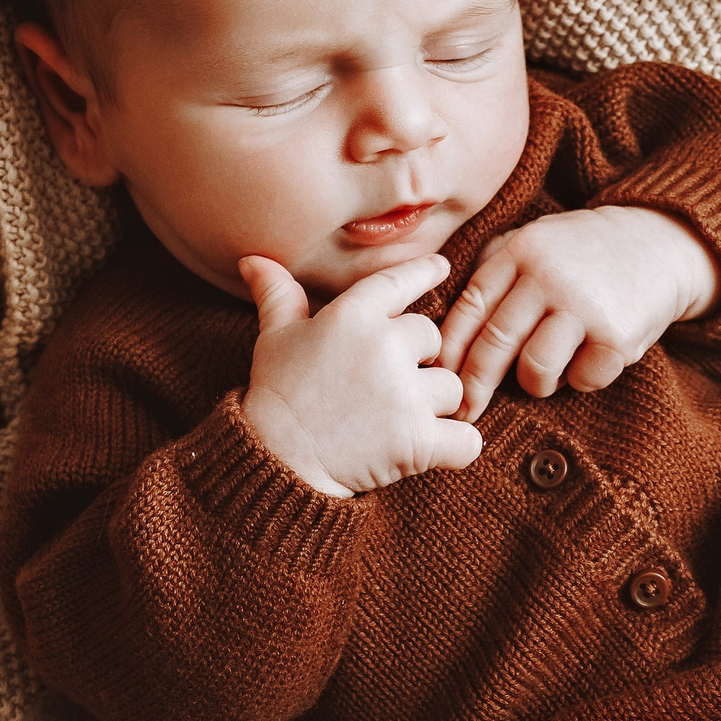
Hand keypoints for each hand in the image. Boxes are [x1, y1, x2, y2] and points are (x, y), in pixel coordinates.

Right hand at [240, 253, 484, 497]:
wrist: (277, 460)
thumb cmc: (276, 395)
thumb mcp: (273, 338)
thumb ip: (278, 295)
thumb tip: (254, 260)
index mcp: (352, 316)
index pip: (400, 281)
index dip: (425, 271)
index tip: (442, 267)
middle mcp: (384, 347)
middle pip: (432, 337)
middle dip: (418, 359)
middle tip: (386, 384)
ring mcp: (404, 394)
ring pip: (451, 387)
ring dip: (433, 404)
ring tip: (397, 419)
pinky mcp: (419, 440)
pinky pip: (467, 438)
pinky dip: (457, 446)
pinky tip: (434, 447)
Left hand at [437, 207, 719, 421]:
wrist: (660, 242)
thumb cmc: (584, 253)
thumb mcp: (536, 240)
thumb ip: (495, 269)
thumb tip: (443, 326)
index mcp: (521, 251)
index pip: (470, 306)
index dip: (449, 348)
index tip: (437, 377)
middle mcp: (548, 275)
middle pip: (494, 343)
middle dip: (474, 386)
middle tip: (464, 412)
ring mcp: (584, 305)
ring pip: (534, 370)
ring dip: (536, 383)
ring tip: (549, 370)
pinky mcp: (617, 335)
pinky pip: (581, 380)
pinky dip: (582, 379)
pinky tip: (591, 358)